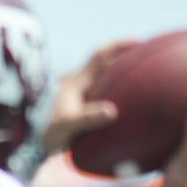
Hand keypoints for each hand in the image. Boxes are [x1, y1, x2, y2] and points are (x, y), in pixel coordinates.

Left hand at [40, 41, 134, 156]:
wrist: (40, 144)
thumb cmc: (53, 135)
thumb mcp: (70, 125)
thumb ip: (89, 117)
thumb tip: (112, 111)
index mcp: (78, 82)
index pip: (101, 56)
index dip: (119, 46)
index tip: (137, 43)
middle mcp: (80, 83)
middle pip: (105, 60)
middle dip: (124, 53)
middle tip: (146, 52)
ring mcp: (82, 92)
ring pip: (105, 73)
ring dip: (121, 68)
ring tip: (141, 70)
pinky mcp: (84, 104)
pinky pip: (104, 88)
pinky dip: (117, 85)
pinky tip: (128, 93)